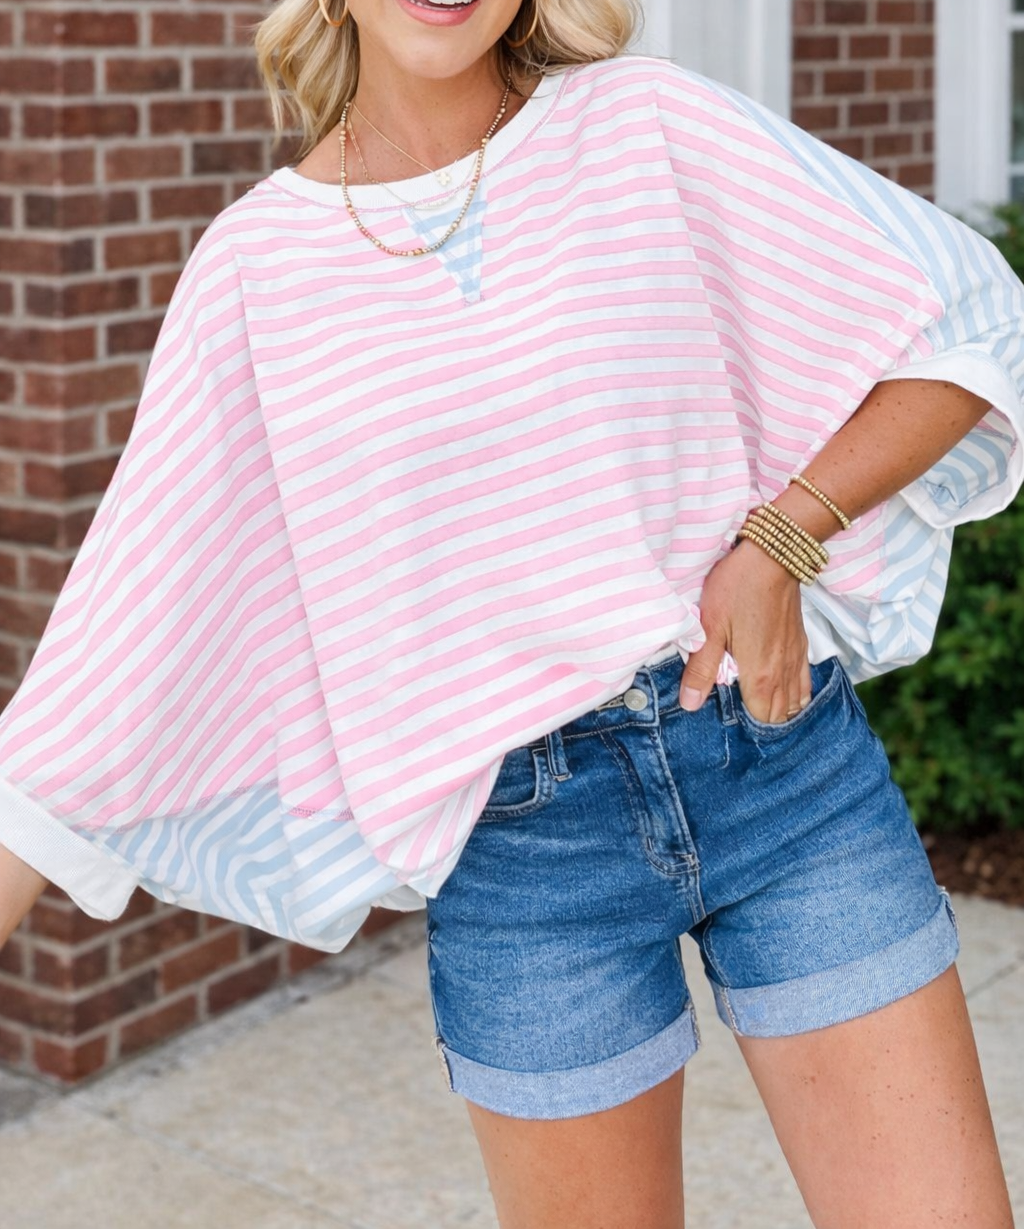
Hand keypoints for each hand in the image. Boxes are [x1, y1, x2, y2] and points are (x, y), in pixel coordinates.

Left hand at [679, 539, 812, 722]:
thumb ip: (701, 669)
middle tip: (742, 721)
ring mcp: (795, 657)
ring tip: (762, 712)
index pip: (760, 719)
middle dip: (763, 723)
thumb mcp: (709, 628)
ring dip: (781, 711)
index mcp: (760, 675)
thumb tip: (690, 705)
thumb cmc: (737, 589)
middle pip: (779, 715)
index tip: (731, 726)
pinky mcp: (800, 642)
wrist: (773, 557)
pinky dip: (797, 694)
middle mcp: (782, 672)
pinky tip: (786, 693)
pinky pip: (805, 681)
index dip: (747, 727)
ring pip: (796, 701)